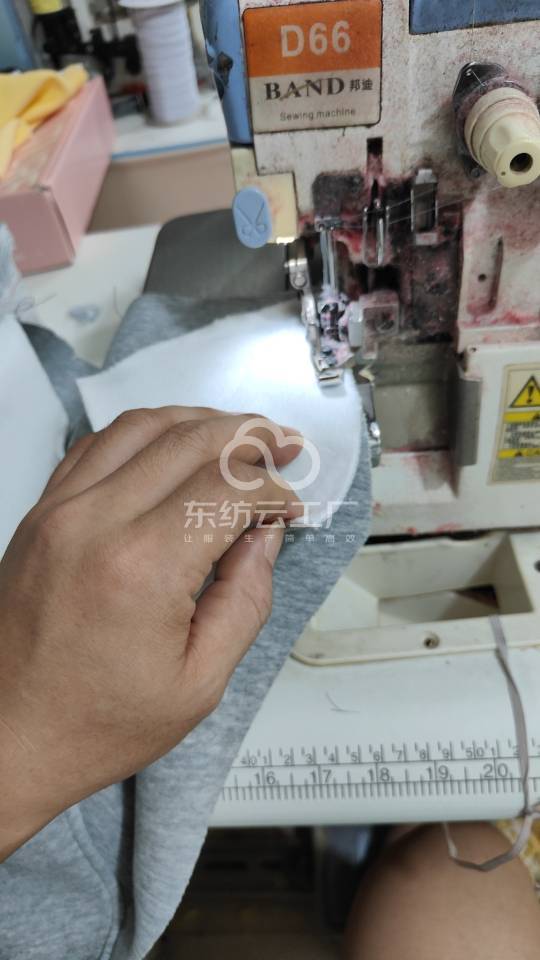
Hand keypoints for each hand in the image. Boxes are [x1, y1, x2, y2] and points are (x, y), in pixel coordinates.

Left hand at [0, 406, 302, 859]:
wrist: (7, 738)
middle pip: (190, 440)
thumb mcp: (200, 681)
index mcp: (140, 569)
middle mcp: (93, 525)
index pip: (226, 488)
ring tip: (236, 436)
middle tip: (281, 446)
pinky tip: (171, 446)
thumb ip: (245, 598)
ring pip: (142, 425)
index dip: (272, 488)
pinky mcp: (41, 514)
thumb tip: (264, 537)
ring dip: (199, 421)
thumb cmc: (91, 723)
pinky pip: (97, 444)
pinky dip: (145, 432)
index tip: (288, 507)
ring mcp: (59, 512)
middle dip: (249, 436)